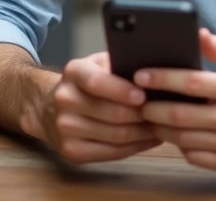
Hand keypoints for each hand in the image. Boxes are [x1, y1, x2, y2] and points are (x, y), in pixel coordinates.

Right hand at [37, 52, 161, 163]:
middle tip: (165, 113)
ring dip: (144, 133)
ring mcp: (65, 128)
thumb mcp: (99, 63)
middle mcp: (65, 99)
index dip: (121, 90)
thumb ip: (120, 64)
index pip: (97, 82)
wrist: (49, 108)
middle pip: (112, 113)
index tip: (143, 95)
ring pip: (116, 136)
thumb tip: (154, 72)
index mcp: (74, 72)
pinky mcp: (71, 151)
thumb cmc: (87, 82)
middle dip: (143, 115)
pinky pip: (112, 153)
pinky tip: (149, 139)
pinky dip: (135, 147)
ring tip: (162, 125)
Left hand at [136, 30, 215, 174]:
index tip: (140, 75)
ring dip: (161, 128)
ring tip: (151, 117)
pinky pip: (194, 156)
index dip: (162, 78)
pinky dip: (180, 145)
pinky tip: (176, 134)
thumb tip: (197, 34)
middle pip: (181, 115)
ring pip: (183, 138)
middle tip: (139, 101)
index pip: (192, 82)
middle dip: (153, 107)